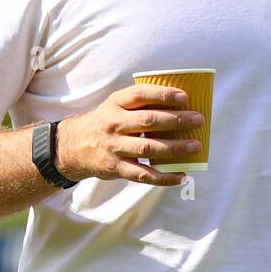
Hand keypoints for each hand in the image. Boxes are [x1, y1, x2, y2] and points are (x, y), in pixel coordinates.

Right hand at [54, 84, 203, 185]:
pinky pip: (143, 175)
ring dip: (175, 148)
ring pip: (148, 148)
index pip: (140, 95)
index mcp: (115, 104)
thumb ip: (139, 103)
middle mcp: (114, 124)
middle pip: (148, 121)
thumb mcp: (115, 105)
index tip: (184, 97)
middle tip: (198, 120)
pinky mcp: (116, 168)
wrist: (73, 147)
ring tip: (195, 146)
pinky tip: (181, 175)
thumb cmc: (105, 122)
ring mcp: (115, 147)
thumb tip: (179, 105)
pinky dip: (164, 177)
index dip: (163, 94)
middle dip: (176, 120)